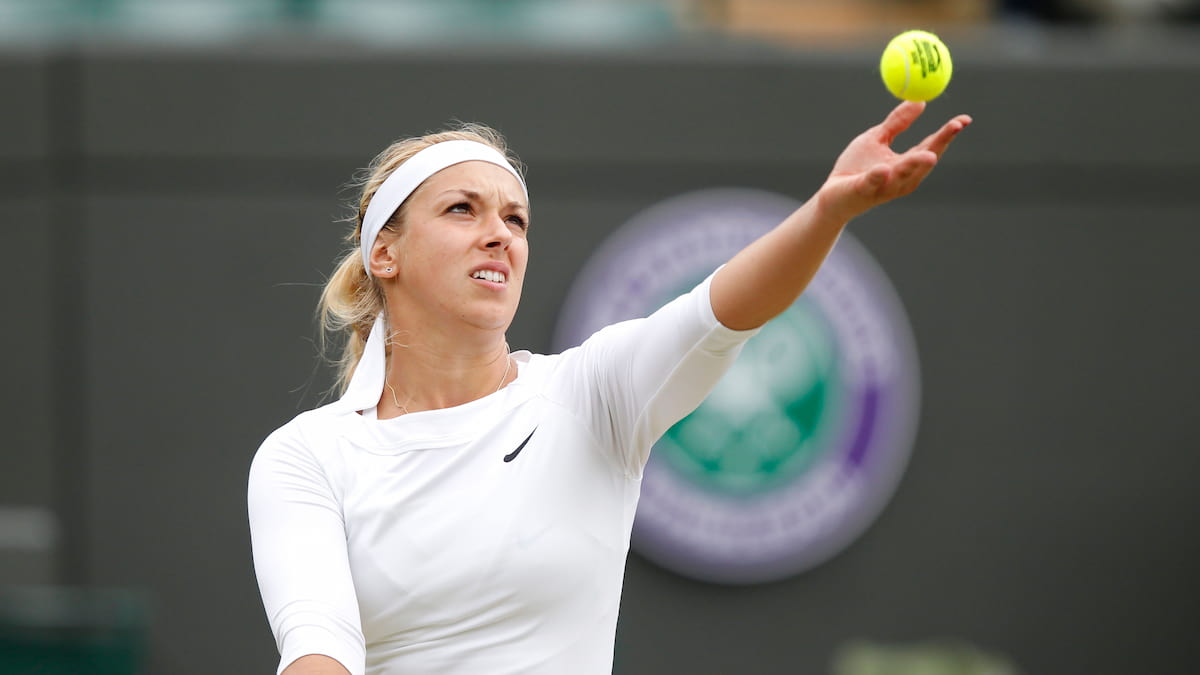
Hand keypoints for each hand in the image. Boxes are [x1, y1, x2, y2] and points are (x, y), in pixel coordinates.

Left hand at [815, 101, 971, 223]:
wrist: (832, 195)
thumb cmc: (856, 167)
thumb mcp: (877, 138)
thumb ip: (897, 122)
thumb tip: (920, 101)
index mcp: (906, 164)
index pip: (932, 147)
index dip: (948, 133)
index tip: (964, 119)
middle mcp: (901, 178)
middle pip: (925, 160)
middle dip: (941, 144)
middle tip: (955, 127)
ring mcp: (883, 187)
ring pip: (903, 174)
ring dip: (916, 163)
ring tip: (930, 154)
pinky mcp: (863, 191)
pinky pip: (872, 182)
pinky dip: (878, 176)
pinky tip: (883, 169)